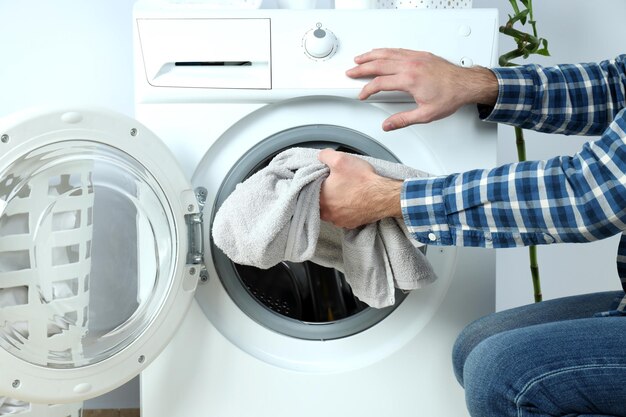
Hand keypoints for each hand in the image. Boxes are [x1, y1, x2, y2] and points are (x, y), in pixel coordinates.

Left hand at [318, 149, 402, 228]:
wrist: (383, 196)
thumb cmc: (362, 181)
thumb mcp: (340, 159)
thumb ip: (325, 156)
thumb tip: (321, 157)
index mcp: (321, 199)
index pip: (310, 190)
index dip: (318, 181)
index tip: (325, 177)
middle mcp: (328, 213)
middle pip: (320, 201)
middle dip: (326, 192)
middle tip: (336, 183)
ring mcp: (340, 221)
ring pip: (332, 210)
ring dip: (336, 202)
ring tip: (346, 191)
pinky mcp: (351, 224)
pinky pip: (344, 216)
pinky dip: (347, 209)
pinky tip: (353, 200)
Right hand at [346, 48, 497, 130]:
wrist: (466, 84)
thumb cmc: (450, 97)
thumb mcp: (425, 115)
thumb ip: (403, 120)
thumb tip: (388, 125)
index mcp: (409, 80)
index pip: (380, 83)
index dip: (368, 90)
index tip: (362, 95)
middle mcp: (411, 65)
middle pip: (379, 64)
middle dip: (362, 69)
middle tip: (351, 72)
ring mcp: (415, 57)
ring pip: (387, 53)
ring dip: (370, 56)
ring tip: (359, 59)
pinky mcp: (420, 54)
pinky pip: (398, 50)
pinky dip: (385, 51)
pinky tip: (380, 52)